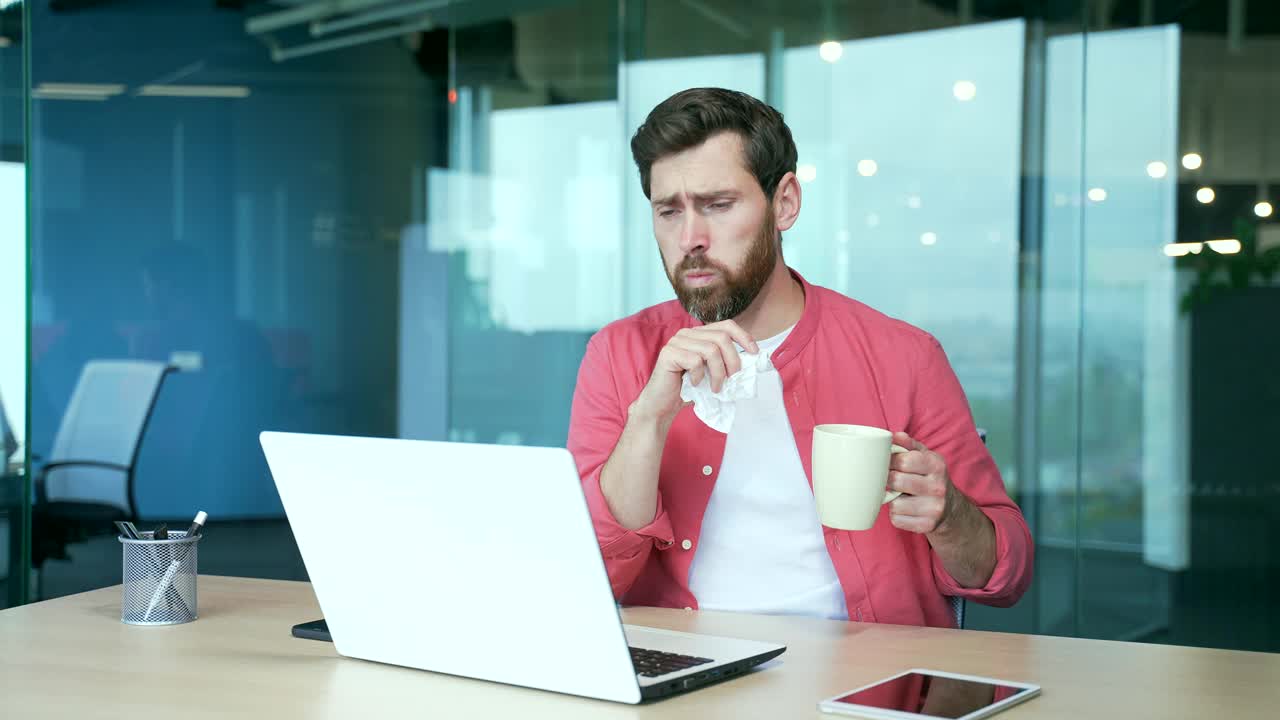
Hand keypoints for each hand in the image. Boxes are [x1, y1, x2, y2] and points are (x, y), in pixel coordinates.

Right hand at [629, 320, 758, 426]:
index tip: (754, 353)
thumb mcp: (712, 372)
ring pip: (711, 350)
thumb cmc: (688, 390)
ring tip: (715, 388)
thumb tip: (751, 357)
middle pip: (721, 337)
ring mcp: (676, 341)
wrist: (662, 406)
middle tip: (732, 379)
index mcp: (698, 334)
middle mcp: (687, 333)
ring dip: (718, 373)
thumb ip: (725, 361)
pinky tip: (694, 383)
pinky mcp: (668, 353)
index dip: (743, 336)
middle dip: (732, 360)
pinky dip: (699, 376)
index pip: (726, 325)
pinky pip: (695, 361)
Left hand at [886, 432, 955, 533]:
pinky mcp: (927, 525)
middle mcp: (938, 487)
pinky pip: (897, 519)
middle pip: (896, 481)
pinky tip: (905, 509)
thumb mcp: (924, 457)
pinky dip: (896, 515)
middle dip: (889, 481)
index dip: (890, 461)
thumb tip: (894, 436)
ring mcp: (934, 508)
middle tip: (891, 480)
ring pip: (894, 504)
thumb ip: (909, 445)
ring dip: (892, 500)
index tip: (888, 464)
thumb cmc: (929, 477)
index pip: (903, 460)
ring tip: (900, 496)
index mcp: (936, 465)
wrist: (950, 508)